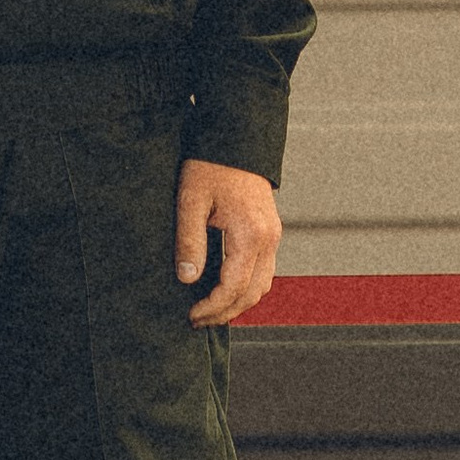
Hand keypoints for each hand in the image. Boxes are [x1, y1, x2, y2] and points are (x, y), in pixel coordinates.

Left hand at [176, 158, 281, 326]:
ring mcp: (272, 235)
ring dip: (238, 303)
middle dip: (225, 313)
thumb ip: (190, 241)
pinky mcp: (269, 231)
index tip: (191, 315)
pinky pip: (263, 271)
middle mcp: (268, 238)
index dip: (212, 307)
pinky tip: (224, 289)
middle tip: (197, 321)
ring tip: (209, 311)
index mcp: (251, 234)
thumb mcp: (191, 201)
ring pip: (262, 285)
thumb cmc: (210, 165)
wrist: (235, 138)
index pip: (234, 287)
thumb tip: (187, 279)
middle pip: (252, 293)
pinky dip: (246, 287)